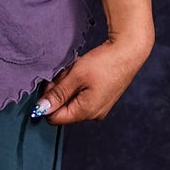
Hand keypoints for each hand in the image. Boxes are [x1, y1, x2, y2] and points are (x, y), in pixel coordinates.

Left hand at [34, 31, 153, 124]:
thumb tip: (40, 109)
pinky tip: (84, 72)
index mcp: (86, 112)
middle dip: (59, 91)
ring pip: (72, 100)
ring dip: (68, 86)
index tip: (51, 83)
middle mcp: (93, 114)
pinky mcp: (102, 99)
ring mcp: (99, 107)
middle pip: (63, 109)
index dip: (47, 101)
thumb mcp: (75, 76)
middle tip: (66, 73)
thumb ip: (57, 94)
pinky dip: (78, 84)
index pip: (54, 118)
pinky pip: (82, 96)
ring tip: (77, 71)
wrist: (129, 51)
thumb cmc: (105, 63)